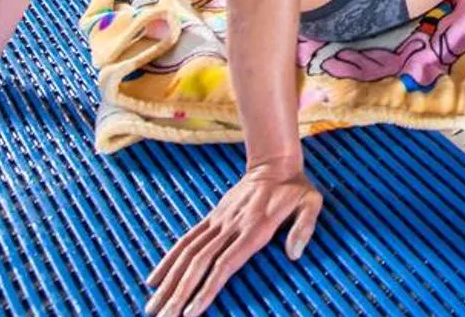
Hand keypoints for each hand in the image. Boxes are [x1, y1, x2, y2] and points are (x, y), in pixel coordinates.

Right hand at [146, 162, 321, 316]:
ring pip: (187, 254)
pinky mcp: (212, 218)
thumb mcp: (311, 203)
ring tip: (153, 306)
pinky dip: (169, 260)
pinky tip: (154, 279)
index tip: (191, 311)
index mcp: (254, 228)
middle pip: (199, 264)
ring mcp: (218, 222)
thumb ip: (304, 227)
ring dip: (169, 281)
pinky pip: (186, 240)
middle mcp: (231, 227)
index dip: (207, 288)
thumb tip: (294, 254)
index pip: (225, 263)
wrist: (274, 163)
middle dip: (179, 293)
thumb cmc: (295, 188)